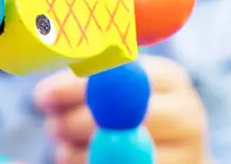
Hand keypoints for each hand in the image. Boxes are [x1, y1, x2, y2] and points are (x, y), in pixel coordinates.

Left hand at [34, 56, 207, 163]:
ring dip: (80, 151)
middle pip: (122, 115)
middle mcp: (186, 111)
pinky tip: (77, 160)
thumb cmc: (136, 112)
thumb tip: (45, 94)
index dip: (74, 86)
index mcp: (169, 76)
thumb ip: (91, 81)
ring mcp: (189, 149)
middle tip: (51, 127)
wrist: (178, 153)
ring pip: (122, 151)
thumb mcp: (122, 88)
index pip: (117, 74)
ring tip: (63, 147)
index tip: (41, 97)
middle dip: (75, 122)